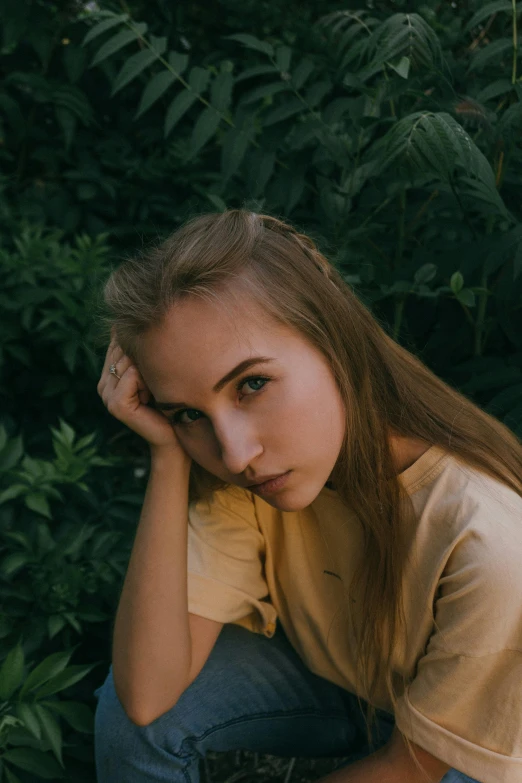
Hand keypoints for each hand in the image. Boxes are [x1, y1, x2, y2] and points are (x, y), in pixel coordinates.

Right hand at [97, 331, 187, 453]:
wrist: (174, 437)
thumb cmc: (169, 401)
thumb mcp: (154, 370)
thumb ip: (142, 349)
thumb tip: (136, 318)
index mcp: (108, 374)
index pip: (118, 342)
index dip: (140, 347)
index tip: (158, 364)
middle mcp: (103, 383)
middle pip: (122, 349)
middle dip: (145, 359)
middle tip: (157, 381)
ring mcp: (106, 395)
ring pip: (127, 360)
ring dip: (148, 371)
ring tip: (155, 390)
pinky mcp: (116, 404)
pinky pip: (131, 375)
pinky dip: (146, 380)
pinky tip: (153, 395)